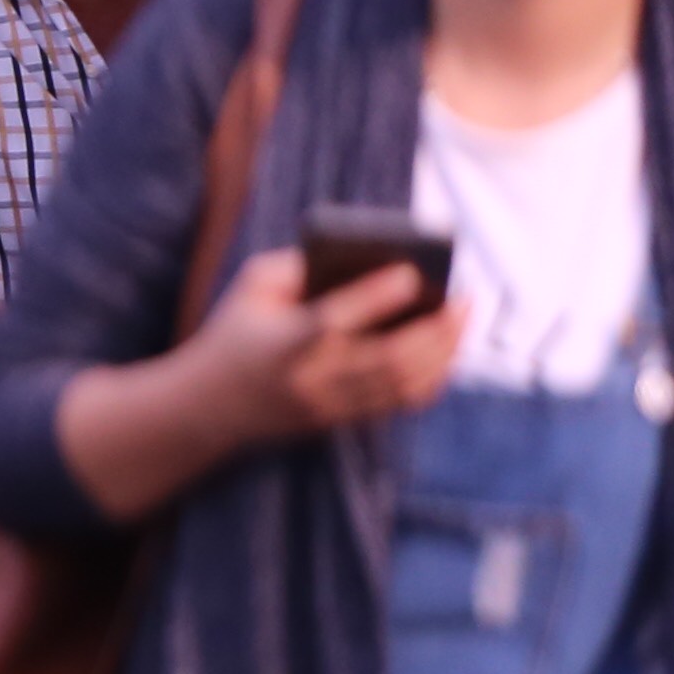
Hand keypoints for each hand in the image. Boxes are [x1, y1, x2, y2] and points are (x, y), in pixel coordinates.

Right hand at [186, 245, 465, 448]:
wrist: (211, 405)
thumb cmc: (236, 331)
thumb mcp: (251, 287)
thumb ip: (298, 266)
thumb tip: (361, 254)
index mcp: (281, 343)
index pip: (333, 323)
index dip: (374, 299)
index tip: (411, 273)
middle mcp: (310, 380)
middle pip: (386, 360)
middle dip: (434, 329)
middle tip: (463, 299)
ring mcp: (330, 405)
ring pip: (402, 385)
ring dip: (443, 353)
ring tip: (462, 319)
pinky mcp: (344, 419)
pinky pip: (402, 402)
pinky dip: (434, 375)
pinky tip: (448, 349)